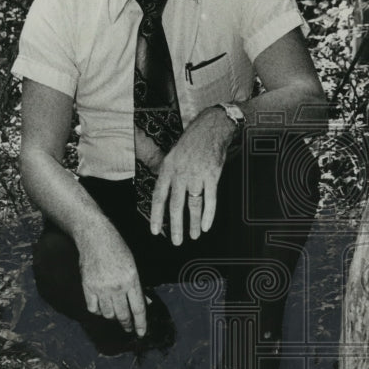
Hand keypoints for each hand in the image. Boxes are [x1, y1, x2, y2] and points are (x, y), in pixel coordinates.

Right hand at [77, 222, 146, 335]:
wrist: (94, 236)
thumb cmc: (117, 248)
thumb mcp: (133, 265)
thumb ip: (138, 286)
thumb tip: (145, 304)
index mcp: (131, 280)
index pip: (138, 309)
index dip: (141, 324)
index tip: (141, 333)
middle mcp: (117, 286)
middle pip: (123, 315)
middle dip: (127, 324)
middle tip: (129, 328)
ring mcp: (101, 288)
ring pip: (108, 314)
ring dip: (113, 316)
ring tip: (115, 313)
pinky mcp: (88, 287)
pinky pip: (93, 308)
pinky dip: (98, 310)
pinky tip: (101, 306)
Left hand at [150, 106, 236, 244]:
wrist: (212, 127)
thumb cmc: (192, 141)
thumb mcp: (172, 154)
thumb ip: (167, 174)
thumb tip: (162, 192)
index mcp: (168, 168)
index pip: (159, 196)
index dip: (156, 215)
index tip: (155, 230)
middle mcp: (181, 173)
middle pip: (176, 205)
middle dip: (175, 226)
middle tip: (175, 241)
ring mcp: (197, 175)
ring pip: (193, 205)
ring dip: (193, 223)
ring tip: (193, 236)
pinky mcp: (213, 175)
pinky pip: (210, 199)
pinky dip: (209, 214)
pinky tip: (206, 225)